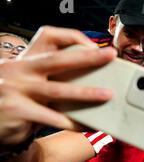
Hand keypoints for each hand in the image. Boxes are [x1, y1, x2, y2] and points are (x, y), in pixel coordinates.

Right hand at [0, 26, 115, 146]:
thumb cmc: (18, 101)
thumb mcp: (29, 83)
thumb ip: (52, 78)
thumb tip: (94, 83)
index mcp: (24, 59)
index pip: (47, 36)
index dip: (72, 36)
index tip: (94, 44)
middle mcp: (18, 70)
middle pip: (57, 59)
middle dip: (87, 57)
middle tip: (111, 56)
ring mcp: (16, 89)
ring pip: (58, 90)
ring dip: (86, 92)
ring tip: (107, 95)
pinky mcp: (17, 110)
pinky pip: (53, 118)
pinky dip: (74, 123)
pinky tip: (89, 125)